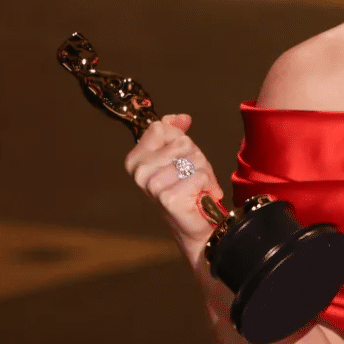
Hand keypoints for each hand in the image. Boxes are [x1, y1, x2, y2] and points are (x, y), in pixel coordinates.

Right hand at [123, 114, 223, 245]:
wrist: (197, 225)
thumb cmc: (188, 189)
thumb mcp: (182, 155)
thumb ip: (176, 133)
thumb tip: (181, 118)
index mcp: (136, 159)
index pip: (160, 128)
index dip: (180, 138)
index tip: (183, 156)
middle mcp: (139, 172)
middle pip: (181, 142)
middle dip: (195, 157)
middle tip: (193, 176)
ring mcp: (152, 185)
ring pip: (192, 158)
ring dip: (203, 172)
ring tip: (197, 186)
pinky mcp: (168, 197)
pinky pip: (199, 175)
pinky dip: (208, 184)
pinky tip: (201, 196)